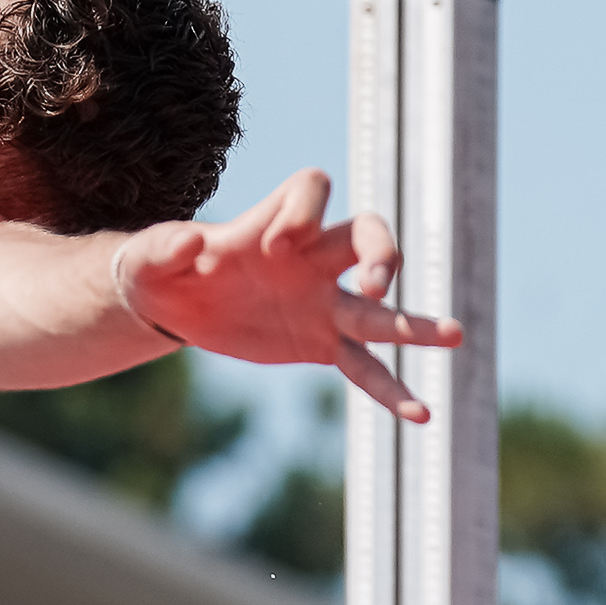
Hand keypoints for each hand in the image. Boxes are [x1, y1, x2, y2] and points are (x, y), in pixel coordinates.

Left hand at [111, 168, 457, 422]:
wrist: (173, 303)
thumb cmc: (163, 266)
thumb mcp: (149, 256)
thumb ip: (165, 245)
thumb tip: (190, 242)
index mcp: (271, 223)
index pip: (311, 188)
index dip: (305, 209)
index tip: (279, 242)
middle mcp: (309, 257)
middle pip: (365, 236)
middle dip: (379, 253)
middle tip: (376, 282)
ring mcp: (321, 301)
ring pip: (377, 310)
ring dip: (412, 323)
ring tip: (455, 335)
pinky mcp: (320, 343)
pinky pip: (362, 366)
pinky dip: (388, 390)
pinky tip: (419, 416)